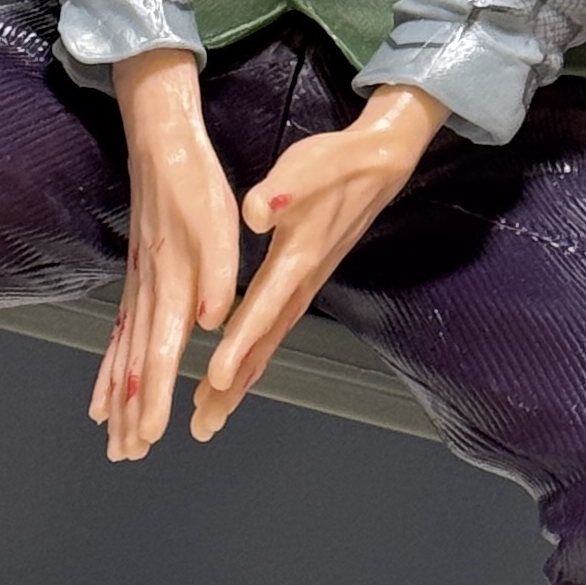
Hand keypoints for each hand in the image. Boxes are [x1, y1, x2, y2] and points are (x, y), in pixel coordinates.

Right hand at [90, 46, 241, 461]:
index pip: (158, 352)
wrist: (160, 145)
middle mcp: (148, 291)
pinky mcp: (137, 279)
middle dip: (131, 413)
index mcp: (171, 283)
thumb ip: (216, 275)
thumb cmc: (194, 184)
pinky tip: (105, 392)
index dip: (153, 396)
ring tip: (110, 436)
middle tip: (126, 454)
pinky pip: (119, 334)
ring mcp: (137, 287)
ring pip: (122, 354)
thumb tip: (211, 320)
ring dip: (116, 398)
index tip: (149, 434)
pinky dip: (109, 368)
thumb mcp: (218, 224)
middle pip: (134, 364)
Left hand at [192, 84, 447, 440]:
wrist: (380, 164)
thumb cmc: (339, 162)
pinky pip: (274, 328)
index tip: (216, 376)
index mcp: (299, 257)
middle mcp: (302, 281)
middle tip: (205, 421)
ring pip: (269, 342)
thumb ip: (283, 190)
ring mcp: (304, 285)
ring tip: (212, 414)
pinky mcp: (303, 281)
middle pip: (265, 342)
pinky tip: (235, 373)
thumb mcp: (308, 166)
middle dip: (234, 385)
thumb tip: (256, 212)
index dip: (241, 343)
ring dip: (241, 380)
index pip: (265, 308)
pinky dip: (253, 356)